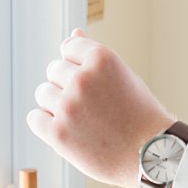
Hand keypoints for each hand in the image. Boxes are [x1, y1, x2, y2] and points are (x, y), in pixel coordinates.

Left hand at [26, 28, 175, 187]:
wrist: (152, 155)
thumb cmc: (140, 114)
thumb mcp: (123, 77)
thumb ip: (94, 57)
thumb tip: (73, 33)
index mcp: (103, 58)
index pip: (69, 48)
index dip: (82, 68)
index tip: (99, 85)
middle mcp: (83, 78)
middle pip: (54, 70)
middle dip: (68, 86)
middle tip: (94, 106)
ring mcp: (68, 105)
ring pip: (43, 94)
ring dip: (58, 105)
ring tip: (85, 120)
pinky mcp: (57, 132)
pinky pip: (34, 118)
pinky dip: (47, 125)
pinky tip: (71, 132)